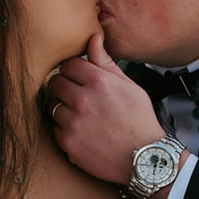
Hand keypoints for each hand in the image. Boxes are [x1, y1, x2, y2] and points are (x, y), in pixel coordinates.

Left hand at [47, 33, 164, 183]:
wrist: (145, 158)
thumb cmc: (139, 121)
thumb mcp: (129, 86)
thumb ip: (106, 63)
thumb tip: (93, 39)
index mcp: (99, 82)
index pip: (68, 64)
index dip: (73, 70)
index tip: (78, 78)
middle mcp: (84, 100)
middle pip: (55, 83)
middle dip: (63, 87)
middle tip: (76, 96)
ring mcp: (74, 123)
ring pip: (53, 106)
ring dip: (63, 109)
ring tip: (81, 116)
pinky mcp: (68, 143)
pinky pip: (55, 129)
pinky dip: (64, 130)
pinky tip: (81, 132)